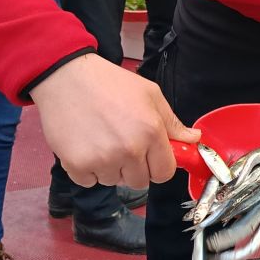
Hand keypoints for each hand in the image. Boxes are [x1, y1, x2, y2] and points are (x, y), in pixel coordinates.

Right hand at [31, 54, 200, 188]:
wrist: (65, 77)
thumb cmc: (108, 82)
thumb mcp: (149, 93)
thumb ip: (172, 121)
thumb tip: (193, 139)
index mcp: (150, 131)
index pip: (164, 173)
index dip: (158, 165)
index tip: (150, 157)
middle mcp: (128, 149)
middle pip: (140, 181)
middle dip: (133, 167)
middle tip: (121, 142)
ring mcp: (102, 160)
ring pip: (114, 181)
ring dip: (109, 167)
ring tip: (101, 138)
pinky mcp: (77, 165)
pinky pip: (89, 182)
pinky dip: (87, 169)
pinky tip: (86, 144)